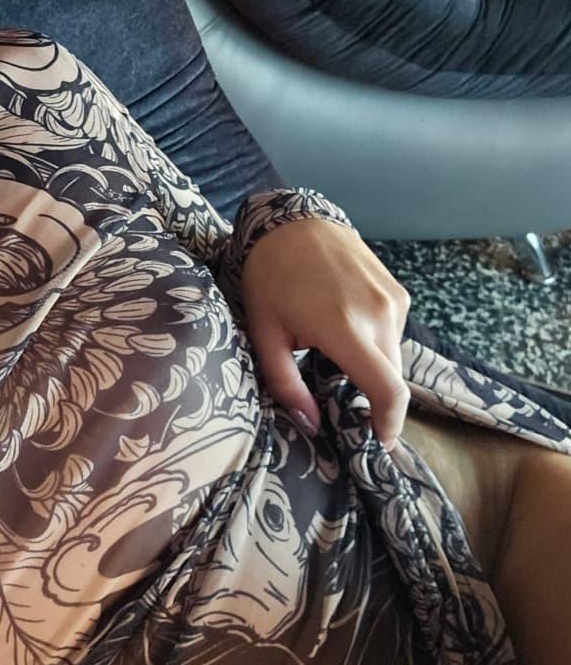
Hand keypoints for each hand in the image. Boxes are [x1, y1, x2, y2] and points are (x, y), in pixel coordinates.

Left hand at [241, 219, 411, 449]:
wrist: (292, 221)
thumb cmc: (270, 278)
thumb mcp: (265, 335)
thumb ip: (287, 386)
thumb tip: (312, 425)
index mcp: (346, 328)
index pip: (389, 390)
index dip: (388, 425)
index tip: (376, 443)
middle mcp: (381, 314)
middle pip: (392, 379)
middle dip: (372, 399)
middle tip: (340, 402)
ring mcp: (395, 300)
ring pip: (393, 357)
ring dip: (370, 368)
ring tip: (332, 354)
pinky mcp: (398, 291)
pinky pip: (393, 333)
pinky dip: (374, 344)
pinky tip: (343, 329)